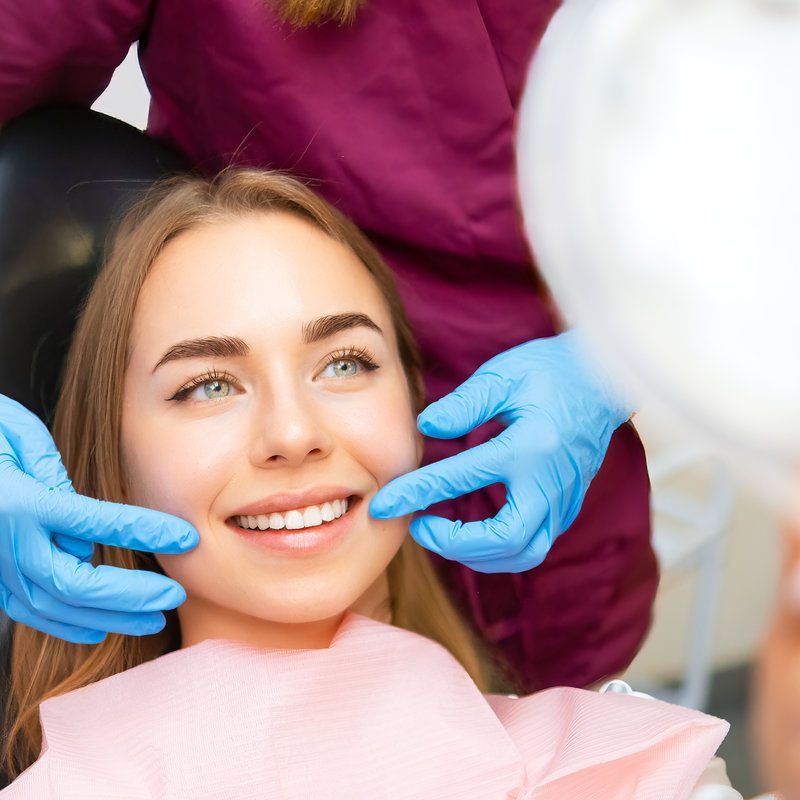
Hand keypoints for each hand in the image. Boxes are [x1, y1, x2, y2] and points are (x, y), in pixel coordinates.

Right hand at [0, 395, 198, 643]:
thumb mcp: (14, 434)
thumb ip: (51, 469)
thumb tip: (82, 507)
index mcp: (20, 502)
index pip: (95, 521)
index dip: (145, 530)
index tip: (185, 536)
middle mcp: (7, 542)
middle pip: (75, 583)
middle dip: (130, 595)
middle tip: (174, 595)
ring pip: (55, 607)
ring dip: (109, 618)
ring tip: (154, 620)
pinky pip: (29, 611)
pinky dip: (67, 624)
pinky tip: (99, 628)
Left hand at [369, 332, 630, 572]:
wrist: (604, 379)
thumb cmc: (550, 370)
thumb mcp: (503, 375)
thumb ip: (464, 404)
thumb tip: (426, 429)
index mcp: (529, 446)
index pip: (461, 479)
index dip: (416, 493)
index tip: (383, 503)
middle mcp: (550, 482)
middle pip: (505, 540)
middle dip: (454, 544)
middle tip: (420, 526)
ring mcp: (565, 499)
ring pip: (525, 553)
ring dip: (478, 555)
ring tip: (442, 534)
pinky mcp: (568, 506)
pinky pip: (534, 543)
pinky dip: (499, 549)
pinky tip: (472, 533)